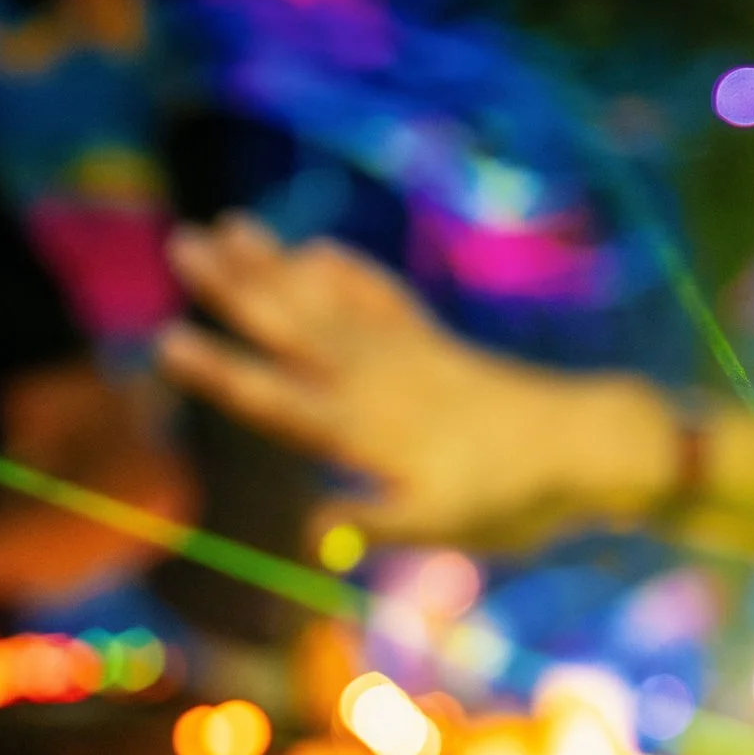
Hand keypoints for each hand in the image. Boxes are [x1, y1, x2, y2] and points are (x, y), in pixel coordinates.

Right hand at [157, 214, 674, 548]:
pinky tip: (317, 248)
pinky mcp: (435, 345)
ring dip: (275, 264)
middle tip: (180, 243)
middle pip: (291, 328)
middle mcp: (374, 381)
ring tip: (229, 222)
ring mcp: (405, 355)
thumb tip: (305, 532)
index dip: (221, 373)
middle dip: (235, 288)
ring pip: (325, 302)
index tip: (167, 342)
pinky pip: (381, 300)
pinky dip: (349, 273)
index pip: (276, 401)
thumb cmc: (513, 497)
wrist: (586, 444)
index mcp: (364, 430)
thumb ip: (373, 522)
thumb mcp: (444, 525)